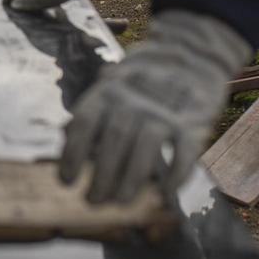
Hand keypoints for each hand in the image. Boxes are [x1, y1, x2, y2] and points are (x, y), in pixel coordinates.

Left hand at [59, 10, 250, 202]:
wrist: (193, 55)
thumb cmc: (143, 78)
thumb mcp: (113, 83)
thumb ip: (93, 109)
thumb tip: (65, 138)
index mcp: (109, 91)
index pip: (84, 123)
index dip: (71, 155)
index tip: (66, 181)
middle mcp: (134, 101)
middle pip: (112, 143)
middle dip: (100, 178)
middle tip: (92, 201)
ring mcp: (164, 112)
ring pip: (143, 152)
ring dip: (130, 183)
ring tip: (120, 203)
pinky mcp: (192, 124)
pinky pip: (183, 155)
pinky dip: (174, 178)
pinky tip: (162, 195)